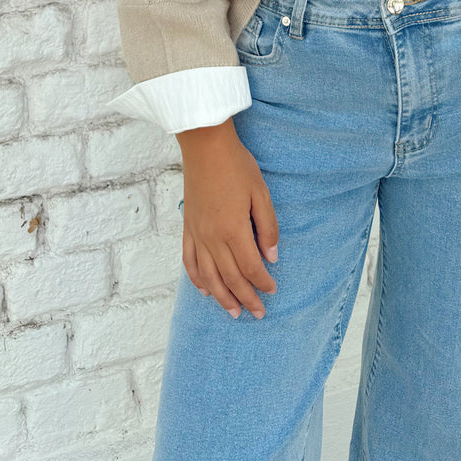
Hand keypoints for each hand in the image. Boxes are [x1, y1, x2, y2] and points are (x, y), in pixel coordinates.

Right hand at [177, 120, 279, 319]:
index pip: (251, 267)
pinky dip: (197, 279)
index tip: (273, 291)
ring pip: (208, 277)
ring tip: (233, 312)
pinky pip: (189, 261)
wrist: (205, 146)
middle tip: (258, 314)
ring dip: (222, 298)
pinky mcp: (188, 228)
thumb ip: (267, 227)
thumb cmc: (236, 165)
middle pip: (230, 278)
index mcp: (233, 230)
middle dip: (246, 298)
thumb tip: (271, 257)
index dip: (263, 282)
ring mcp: (197, 234)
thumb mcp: (261, 193)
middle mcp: (213, 238)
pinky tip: (204, 290)